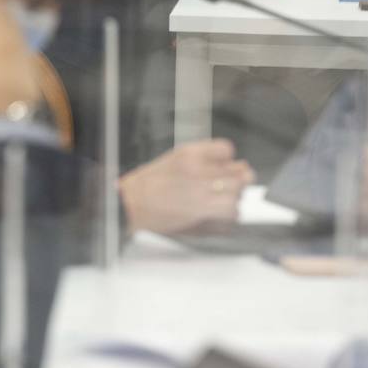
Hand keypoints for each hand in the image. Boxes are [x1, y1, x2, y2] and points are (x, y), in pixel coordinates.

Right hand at [118, 139, 255, 233]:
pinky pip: (231, 214)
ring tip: (220, 203)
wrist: (129, 205)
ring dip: (233, 200)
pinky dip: (228, 217)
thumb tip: (236, 166)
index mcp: (188, 154)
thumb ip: (203, 161)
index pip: (226, 150)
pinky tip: (217, 215)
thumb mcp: (172, 161)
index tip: (226, 167)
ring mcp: (201, 193)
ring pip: (237, 195)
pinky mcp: (202, 214)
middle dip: (238, 181)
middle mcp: (197, 171)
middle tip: (230, 187)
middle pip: (238, 174)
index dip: (229, 160)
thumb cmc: (146, 185)